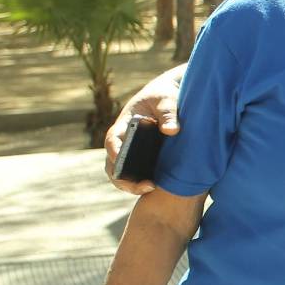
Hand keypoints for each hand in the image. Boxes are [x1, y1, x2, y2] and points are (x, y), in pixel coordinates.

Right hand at [104, 75, 183, 195]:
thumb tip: (171, 131)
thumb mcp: (167, 99)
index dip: (115, 153)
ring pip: (121, 174)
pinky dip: (141, 183)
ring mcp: (130, 152)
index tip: (122, 164)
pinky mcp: (141, 159)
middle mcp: (122, 142)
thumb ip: (169, 113)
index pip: (113, 141)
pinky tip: (157, 188)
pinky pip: (136, 175)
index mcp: (123, 125)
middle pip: (112, 164)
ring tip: (151, 188)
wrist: (168, 98)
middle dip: (122, 178)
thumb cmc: (164, 96)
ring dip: (131, 185)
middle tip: (145, 186)